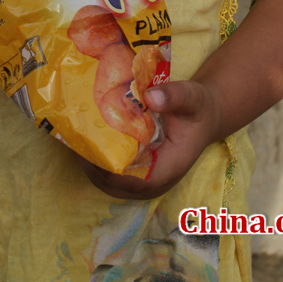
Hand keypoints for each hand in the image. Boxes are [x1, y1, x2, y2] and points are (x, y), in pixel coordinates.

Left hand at [79, 80, 221, 199]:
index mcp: (170, 167)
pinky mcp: (141, 170)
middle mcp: (157, 179)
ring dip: (94, 165)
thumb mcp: (192, 97)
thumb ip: (174, 96)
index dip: (110, 171)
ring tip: (78, 140)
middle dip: (95, 167)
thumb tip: (150, 97)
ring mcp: (148, 178)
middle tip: (77, 140)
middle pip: (117, 186)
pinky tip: (90, 142)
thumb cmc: (199, 108)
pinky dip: (101, 162)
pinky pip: (116, 174)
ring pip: (112, 183)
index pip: (135, 181)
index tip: (90, 149)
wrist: (205, 115)